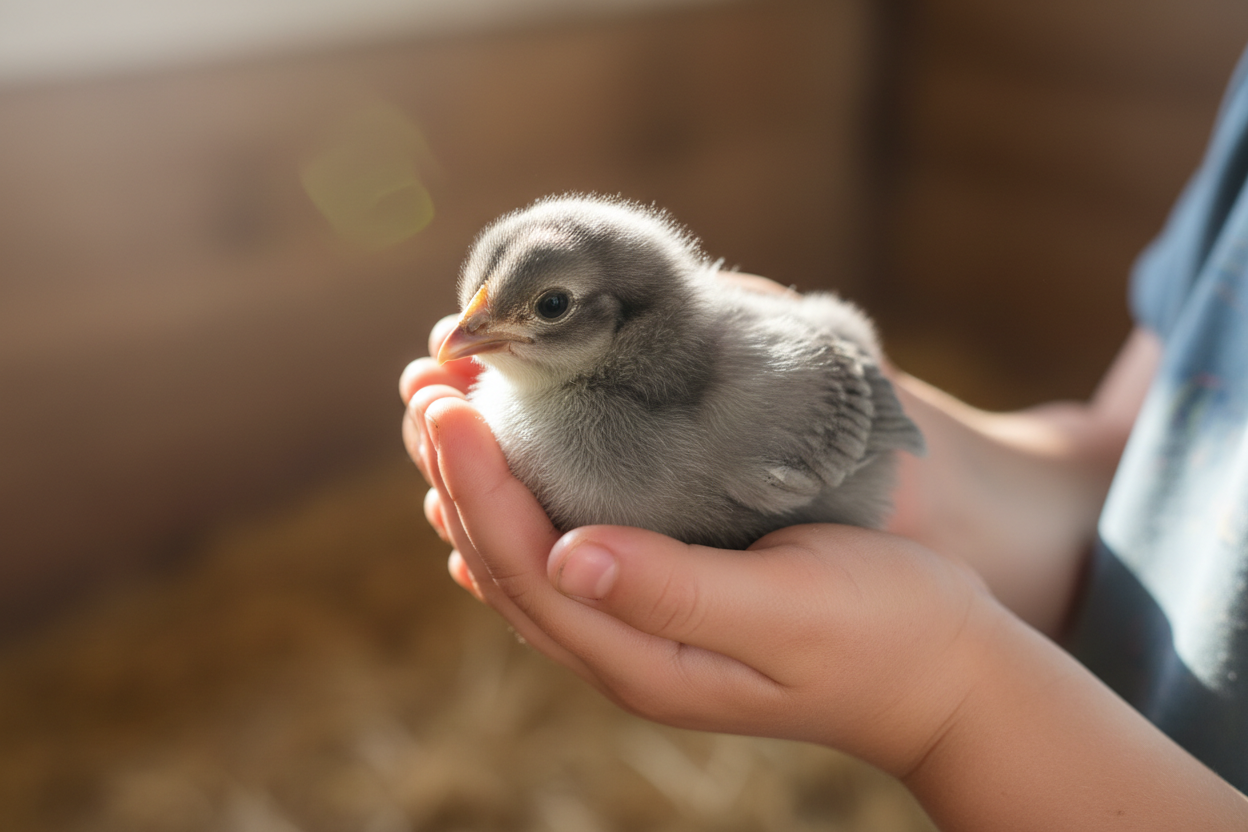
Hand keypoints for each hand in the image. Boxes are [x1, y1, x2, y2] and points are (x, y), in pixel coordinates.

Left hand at [399, 311, 998, 776]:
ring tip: (439, 409)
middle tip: (422, 381)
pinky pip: (563, 563)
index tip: (447, 399)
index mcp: (645, 658)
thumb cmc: (887, 634)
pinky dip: (520, 507)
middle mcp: (625, 654)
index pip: (525, 566)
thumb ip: (678, 589)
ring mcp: (640, 636)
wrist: (943, 677)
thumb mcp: (791, 611)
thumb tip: (565, 553)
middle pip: (504, 561)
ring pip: (524, 560)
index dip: (475, 481)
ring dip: (476, 484)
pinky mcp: (663, 610)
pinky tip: (499, 482)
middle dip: (455, 471)